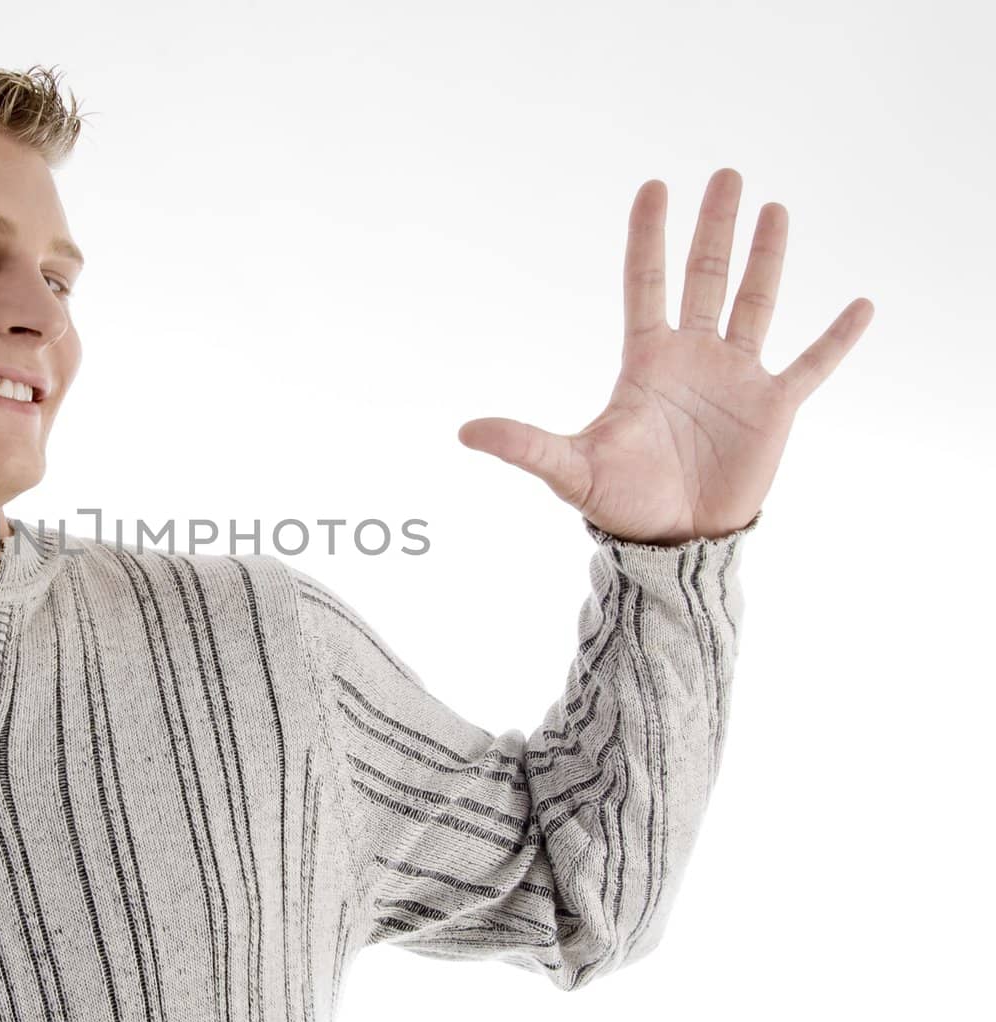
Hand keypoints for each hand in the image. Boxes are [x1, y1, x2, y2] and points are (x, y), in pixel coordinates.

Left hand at [458, 168, 873, 545]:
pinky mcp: (773, 408)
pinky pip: (812, 365)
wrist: (672, 543)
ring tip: (776, 208)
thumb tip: (464, 432)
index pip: (645, 284)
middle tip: (726, 174)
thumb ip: (524, 445)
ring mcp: (736, 379)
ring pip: (756, 303)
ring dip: (767, 258)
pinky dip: (837, 338)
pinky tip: (861, 305)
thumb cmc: (620, 503)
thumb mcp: (571, 469)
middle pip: (705, 278)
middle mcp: (693, 358)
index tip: (654, 186)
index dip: (649, 237)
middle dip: (715, 227)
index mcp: (645, 362)